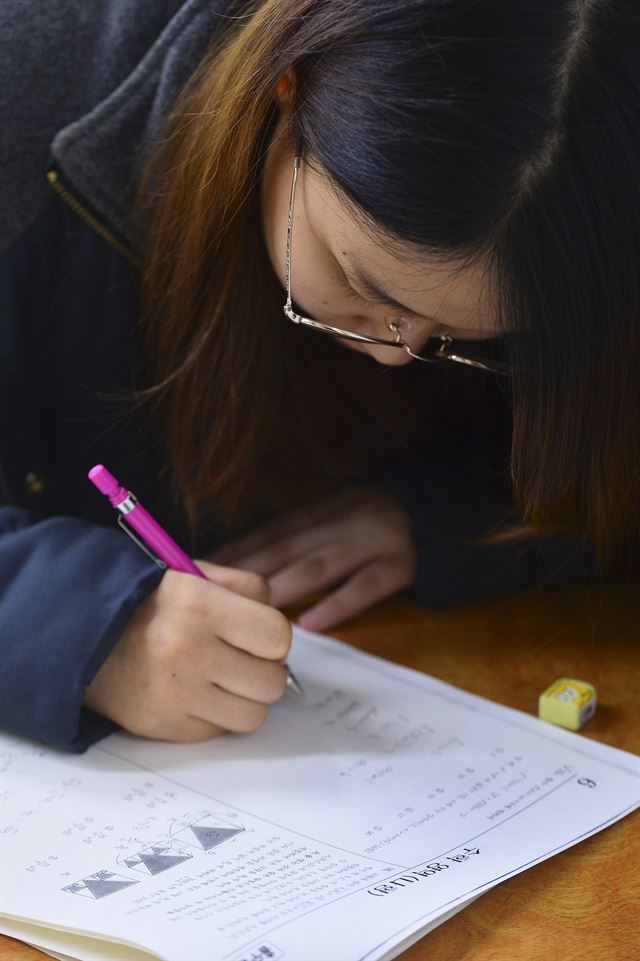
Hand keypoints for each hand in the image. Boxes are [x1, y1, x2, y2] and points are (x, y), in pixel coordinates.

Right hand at [84, 562, 290, 741]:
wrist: (82, 635)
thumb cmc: (149, 601)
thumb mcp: (193, 573)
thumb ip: (246, 589)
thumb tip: (282, 632)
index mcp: (199, 605)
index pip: (277, 636)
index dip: (273, 637)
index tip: (257, 634)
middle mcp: (188, 653)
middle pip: (271, 682)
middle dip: (264, 670)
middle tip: (242, 658)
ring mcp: (176, 695)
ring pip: (253, 715)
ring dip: (244, 698)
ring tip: (222, 677)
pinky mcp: (165, 727)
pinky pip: (219, 731)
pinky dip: (215, 714)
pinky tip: (195, 692)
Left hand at [209, 486, 416, 630]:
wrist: (448, 505)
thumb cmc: (388, 515)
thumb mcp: (345, 508)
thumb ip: (309, 530)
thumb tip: (257, 556)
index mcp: (327, 509)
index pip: (272, 530)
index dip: (237, 548)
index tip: (203, 568)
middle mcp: (343, 522)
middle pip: (286, 547)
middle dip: (246, 570)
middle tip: (211, 595)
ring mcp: (371, 543)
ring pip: (318, 566)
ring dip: (281, 588)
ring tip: (250, 612)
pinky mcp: (399, 565)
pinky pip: (364, 587)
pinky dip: (335, 606)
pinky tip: (308, 625)